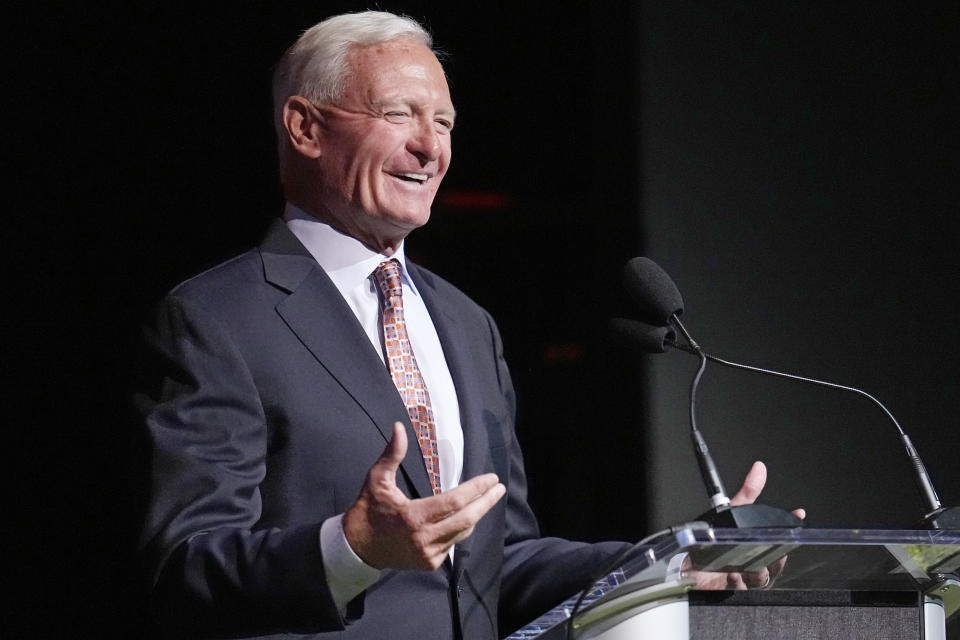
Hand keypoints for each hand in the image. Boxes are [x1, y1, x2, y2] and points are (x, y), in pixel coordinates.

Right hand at [342, 422, 505, 569]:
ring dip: (476, 515)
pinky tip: (465, 517)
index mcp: (413, 516)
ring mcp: (428, 554)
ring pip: (462, 533)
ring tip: (487, 499)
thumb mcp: (377, 479)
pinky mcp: (429, 564)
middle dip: (486, 503)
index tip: (491, 478)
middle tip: (500, 488)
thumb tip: (399, 427)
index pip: (454, 502)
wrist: (356, 547)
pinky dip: (460, 529)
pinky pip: (452, 544)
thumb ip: (391, 454)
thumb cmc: (368, 509)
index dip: (476, 489)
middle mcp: (424, 538)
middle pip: (467, 520)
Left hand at [689, 461, 804, 589]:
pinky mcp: (732, 590)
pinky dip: (738, 580)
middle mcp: (754, 561)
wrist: (690, 567)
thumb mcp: (730, 513)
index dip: (791, 528)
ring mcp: (745, 578)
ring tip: (752, 563)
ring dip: (759, 570)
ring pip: (762, 578)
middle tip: (774, 550)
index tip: (798, 515)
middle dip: (778, 557)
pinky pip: (742, 589)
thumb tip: (759, 468)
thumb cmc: (712, 540)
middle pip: (775, 563)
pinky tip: (732, 574)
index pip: (780, 539)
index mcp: (757, 544)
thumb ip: (747, 493)